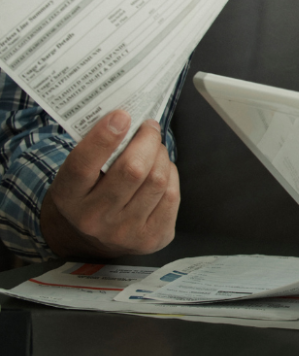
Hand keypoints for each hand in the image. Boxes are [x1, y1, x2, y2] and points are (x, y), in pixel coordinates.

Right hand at [41, 110, 178, 258]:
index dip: (104, 137)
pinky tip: (161, 171)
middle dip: (147, 140)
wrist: (89, 240)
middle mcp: (94, 219)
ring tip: (154, 149)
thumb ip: (97, 150)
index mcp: (69, 197)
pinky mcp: (152, 239)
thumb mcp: (78, 174)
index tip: (122, 115)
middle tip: (149, 127)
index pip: (83, 165)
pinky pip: (172, 195)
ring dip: (161, 156)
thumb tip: (129, 118)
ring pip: (157, 179)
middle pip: (133, 170)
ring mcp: (124, 232)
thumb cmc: (88, 194)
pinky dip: (171, 175)